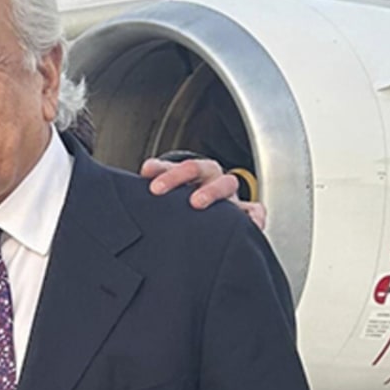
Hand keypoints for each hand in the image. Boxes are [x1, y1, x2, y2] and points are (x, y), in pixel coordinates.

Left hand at [140, 156, 267, 229]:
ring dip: (211, 190)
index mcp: (191, 175)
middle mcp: (210, 181)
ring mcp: (228, 197)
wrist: (206, 222)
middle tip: (160, 189)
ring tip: (197, 202)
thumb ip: (151, 191)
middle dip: (181, 176)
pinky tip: (248, 224)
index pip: (178, 166)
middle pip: (201, 168)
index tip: (147, 176)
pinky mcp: (243, 215)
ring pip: (227, 183)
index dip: (163, 169)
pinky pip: (254, 211)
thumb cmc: (182, 208)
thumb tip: (135, 179)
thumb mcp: (167, 199)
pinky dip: (253, 215)